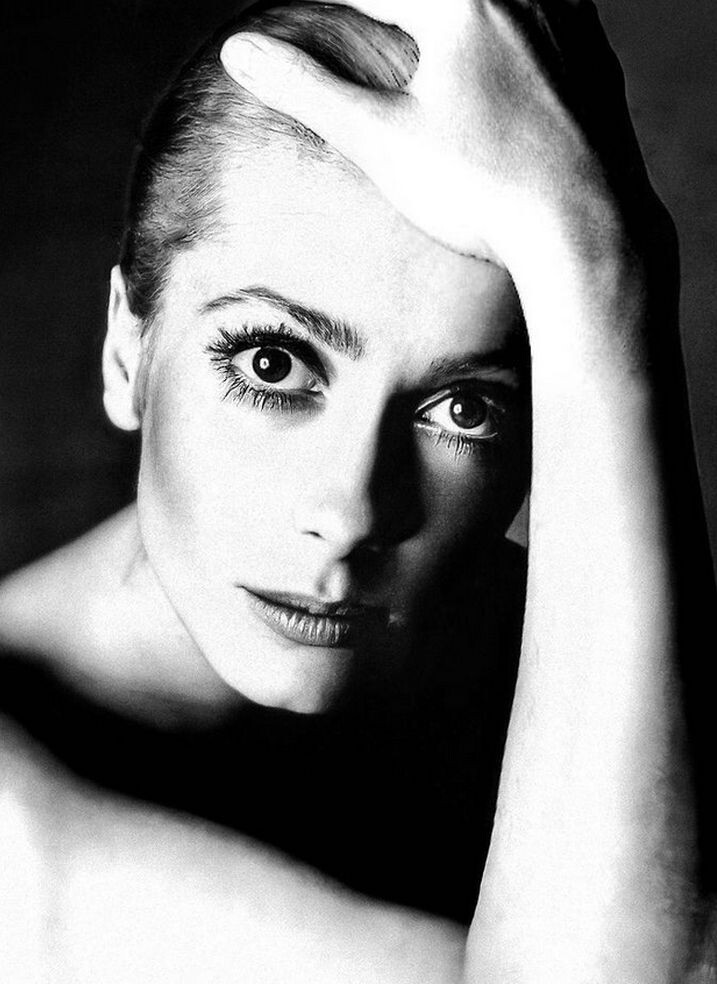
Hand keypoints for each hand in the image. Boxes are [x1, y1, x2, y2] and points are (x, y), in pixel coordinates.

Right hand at [220, 0, 659, 276]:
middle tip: (365, 20)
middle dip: (389, 9)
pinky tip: (506, 45)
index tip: (296, 14)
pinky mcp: (593, 61)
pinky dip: (510, 25)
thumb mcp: (380, 140)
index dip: (326, 3)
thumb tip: (240, 50)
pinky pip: (549, 15)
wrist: (585, 232)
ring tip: (419, 35)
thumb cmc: (481, 189)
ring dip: (449, 16)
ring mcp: (565, 23)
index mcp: (458, 0)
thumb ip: (308, 87)